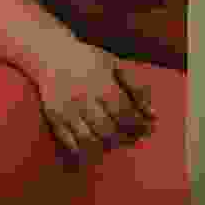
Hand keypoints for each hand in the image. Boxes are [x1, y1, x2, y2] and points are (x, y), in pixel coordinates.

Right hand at [34, 43, 156, 167]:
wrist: (52, 55)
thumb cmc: (89, 60)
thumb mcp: (115, 65)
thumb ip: (136, 88)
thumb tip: (152, 114)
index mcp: (100, 84)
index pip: (125, 114)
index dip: (138, 124)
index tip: (147, 128)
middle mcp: (82, 99)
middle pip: (108, 130)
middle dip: (126, 137)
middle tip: (135, 137)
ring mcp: (66, 110)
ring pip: (90, 140)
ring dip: (107, 146)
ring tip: (117, 141)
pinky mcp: (53, 118)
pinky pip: (70, 143)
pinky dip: (85, 149)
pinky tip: (96, 145)